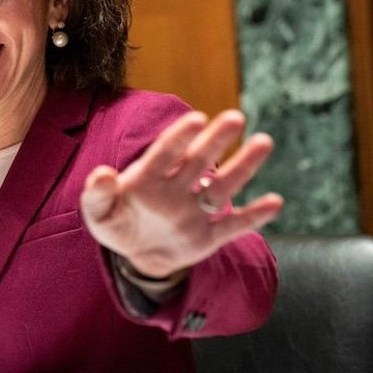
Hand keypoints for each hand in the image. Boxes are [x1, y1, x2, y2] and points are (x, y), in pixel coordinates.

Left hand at [81, 109, 283, 278]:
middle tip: (235, 118)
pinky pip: (233, 226)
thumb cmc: (116, 223)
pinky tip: (275, 202)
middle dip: (215, 141)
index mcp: (148, 177)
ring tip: (263, 142)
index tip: (197, 119)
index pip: (165, 153)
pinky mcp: (209, 236)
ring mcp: (195, 211)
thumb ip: (97, 195)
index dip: (179, 137)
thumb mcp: (98, 214)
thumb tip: (101, 174)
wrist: (136, 255)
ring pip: (222, 187)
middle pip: (198, 161)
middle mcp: (177, 187)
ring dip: (242, 166)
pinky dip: (254, 216)